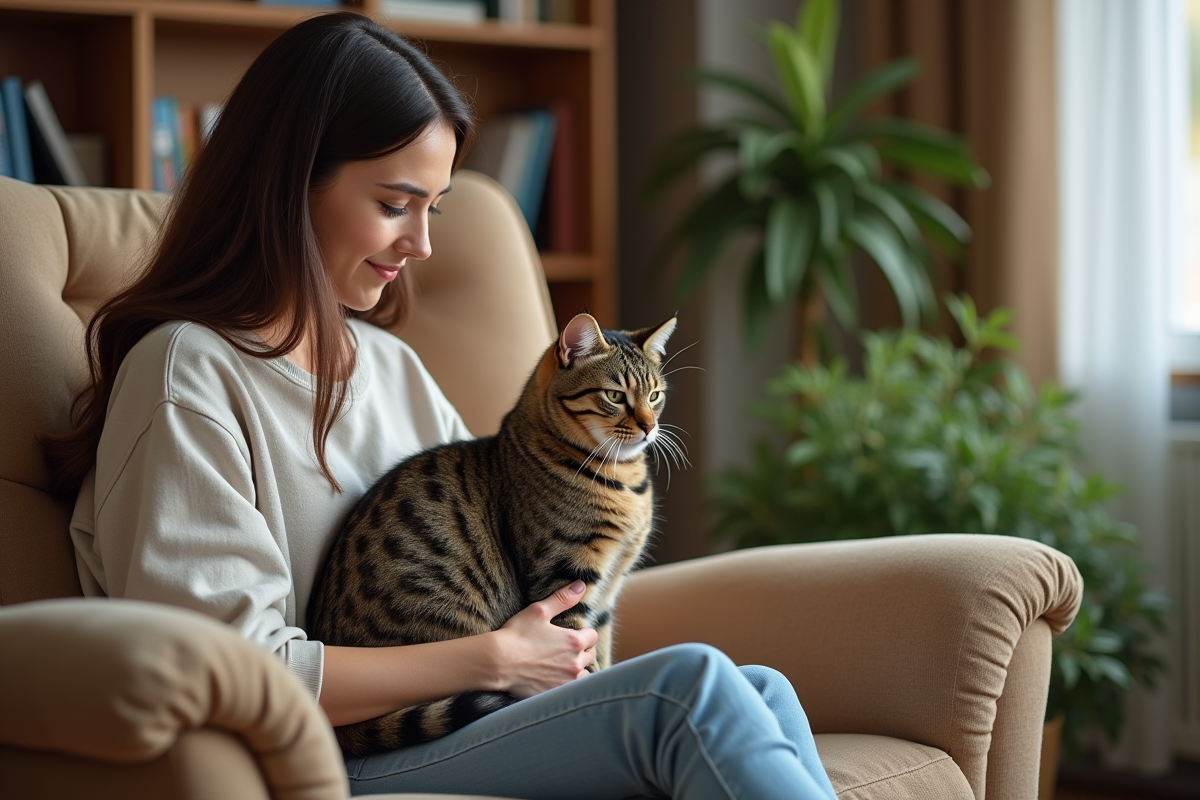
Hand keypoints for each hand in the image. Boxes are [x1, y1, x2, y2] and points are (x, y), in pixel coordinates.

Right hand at [491, 581, 597, 698]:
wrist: (498, 663)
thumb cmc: (517, 635)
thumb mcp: (539, 611)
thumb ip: (563, 599)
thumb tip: (581, 586)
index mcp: (574, 641)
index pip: (593, 637)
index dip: (584, 634)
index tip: (573, 634)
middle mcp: (575, 663)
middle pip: (589, 656)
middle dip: (581, 651)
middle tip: (565, 649)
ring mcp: (567, 682)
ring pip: (584, 675)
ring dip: (578, 670)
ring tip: (563, 666)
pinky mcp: (556, 695)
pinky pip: (572, 691)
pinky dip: (569, 685)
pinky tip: (556, 680)